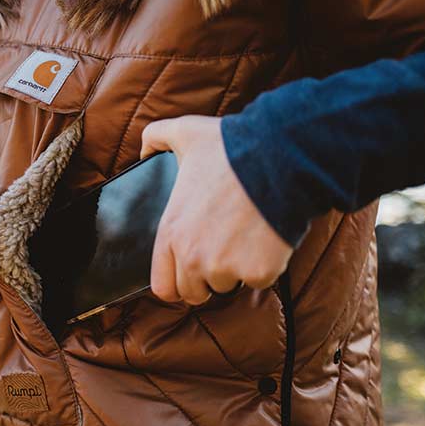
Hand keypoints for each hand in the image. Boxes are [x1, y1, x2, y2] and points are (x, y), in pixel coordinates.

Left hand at [140, 116, 293, 304]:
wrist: (280, 156)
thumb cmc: (232, 147)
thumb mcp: (185, 132)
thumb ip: (155, 137)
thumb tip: (144, 150)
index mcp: (171, 232)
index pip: (162, 286)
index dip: (176, 281)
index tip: (189, 271)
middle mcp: (192, 256)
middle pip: (193, 293)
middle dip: (206, 277)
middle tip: (221, 249)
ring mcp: (225, 267)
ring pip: (226, 286)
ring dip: (235, 269)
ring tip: (243, 235)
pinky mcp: (258, 272)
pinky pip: (259, 280)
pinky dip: (265, 265)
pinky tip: (266, 237)